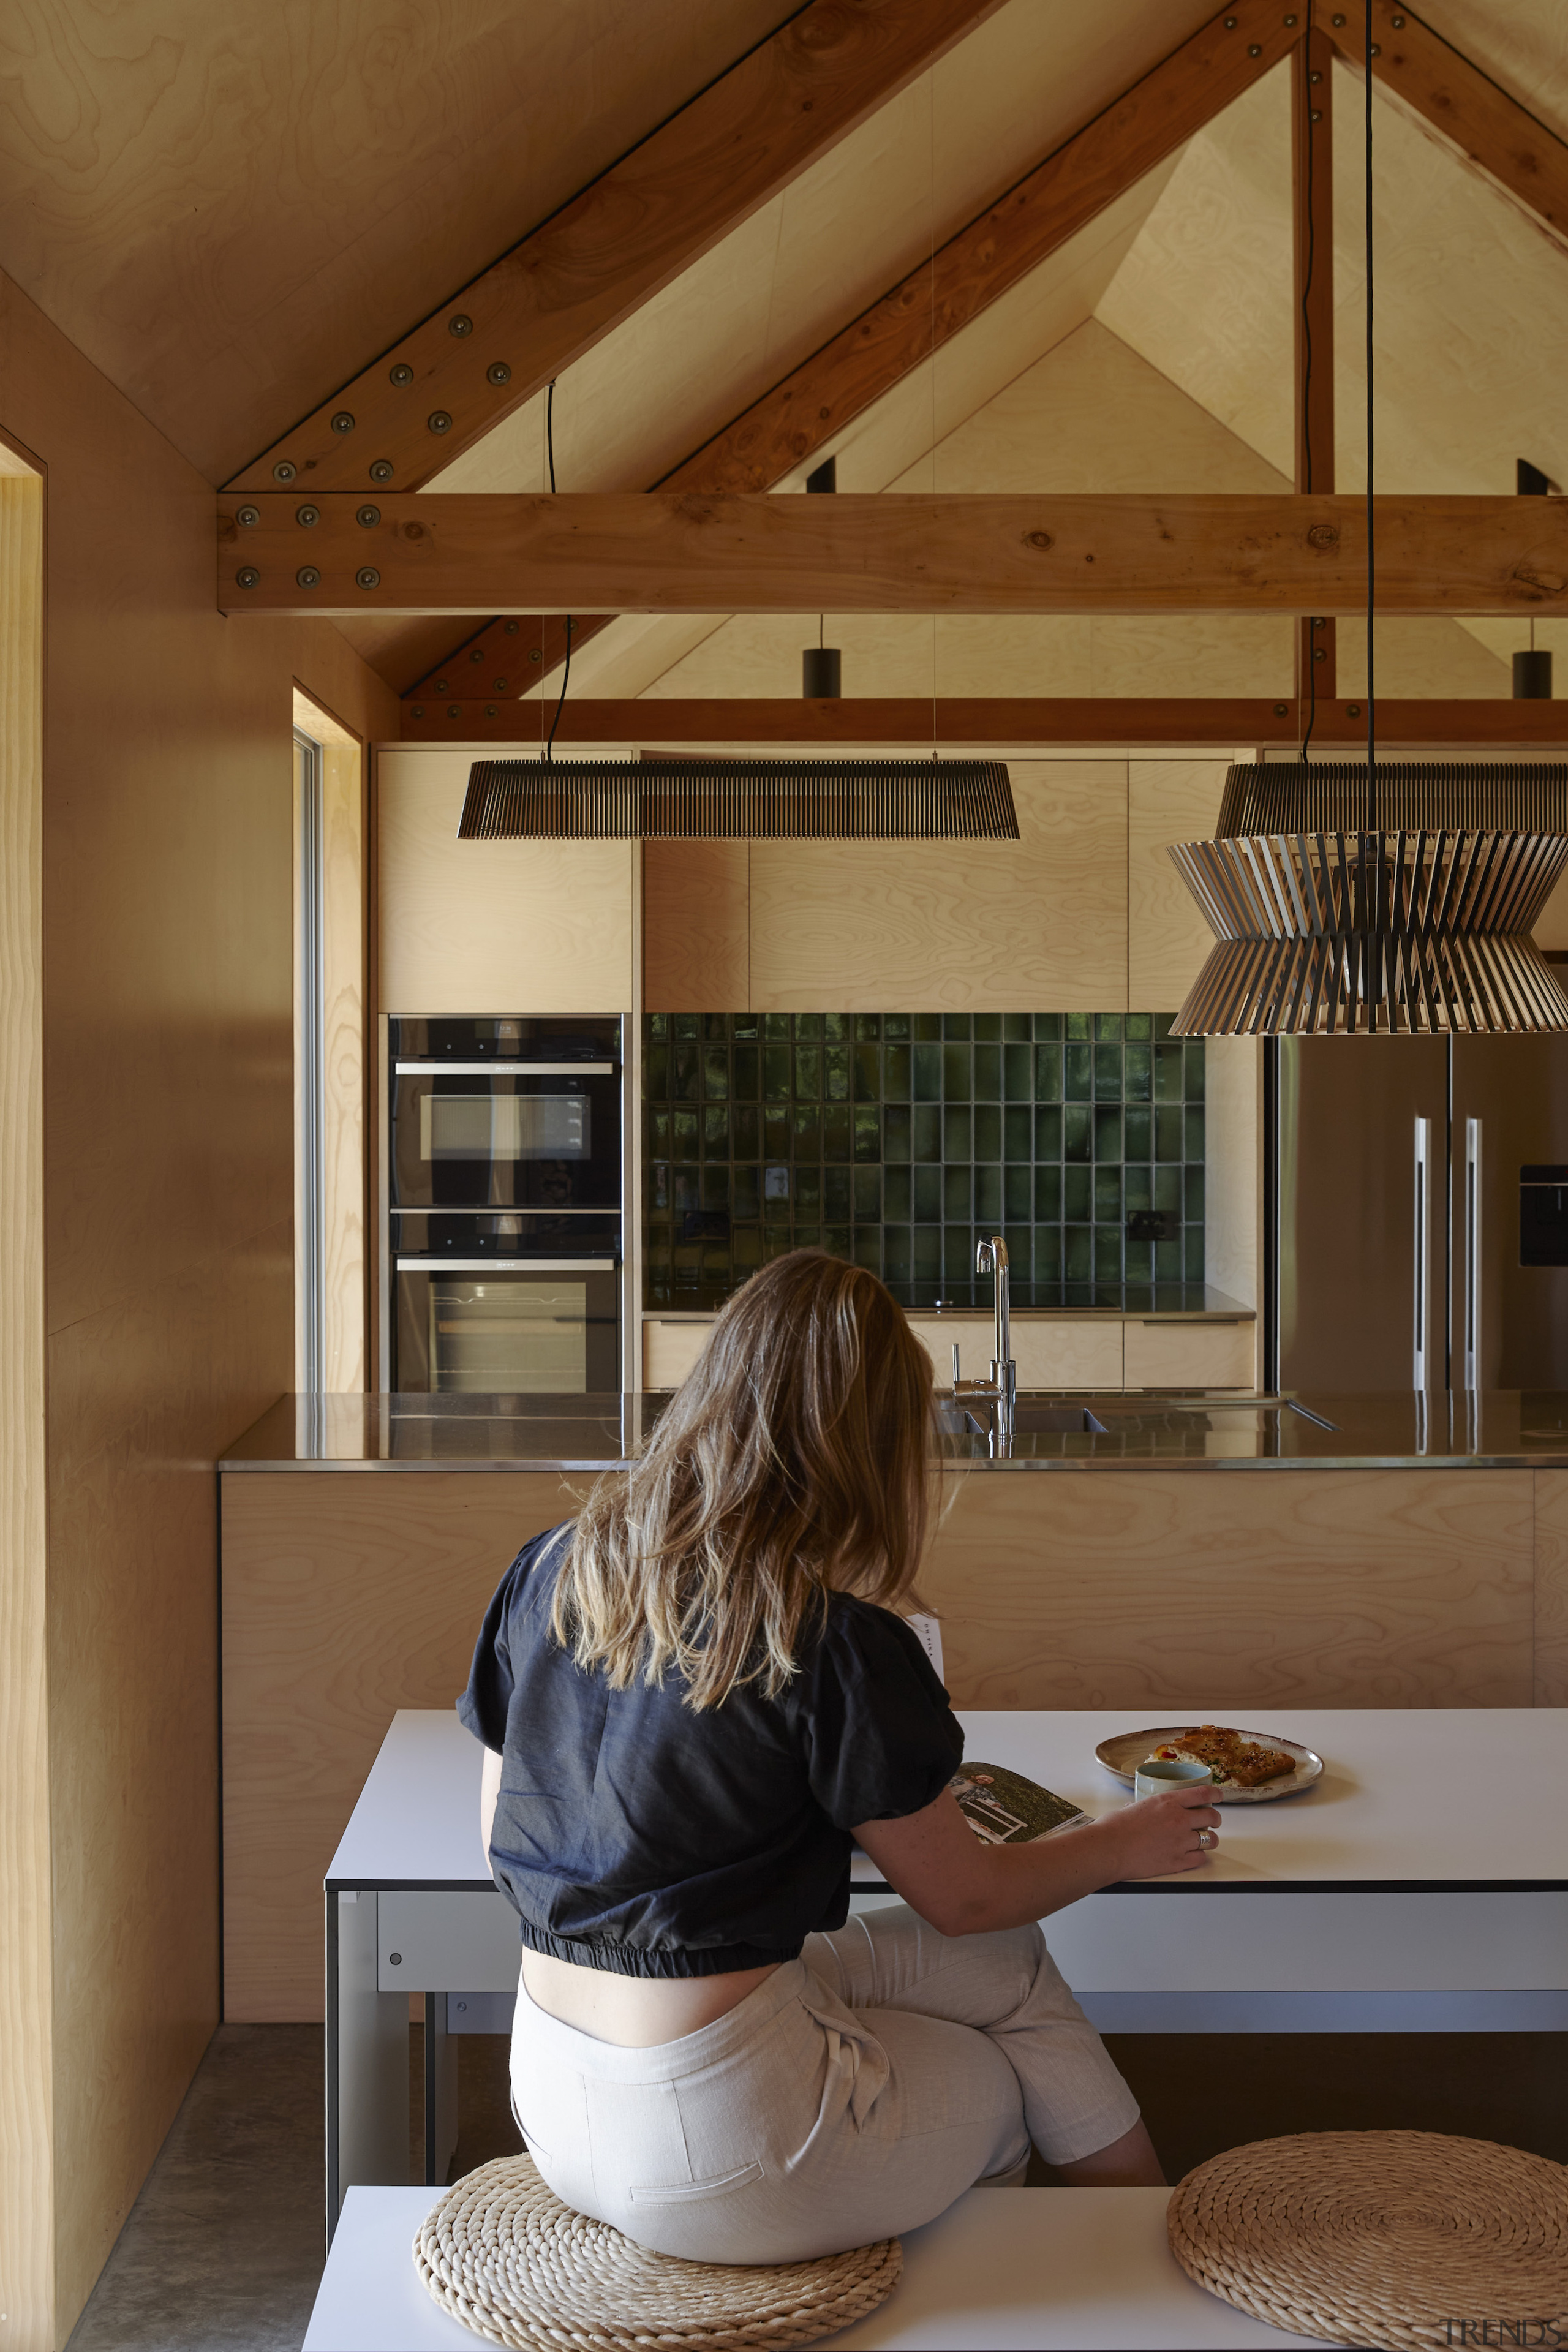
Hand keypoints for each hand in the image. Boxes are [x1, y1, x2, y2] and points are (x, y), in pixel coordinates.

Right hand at [1104, 1784, 1221, 1877]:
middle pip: (1211, 1817)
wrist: (1109, 1849)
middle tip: (1212, 1821)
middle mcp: (1179, 1820)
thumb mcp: (1134, 1807)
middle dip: (1215, 1819)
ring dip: (1209, 1839)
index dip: (1215, 1793)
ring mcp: (1180, 1842)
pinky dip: (1199, 1856)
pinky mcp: (1177, 1862)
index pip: (1202, 1793)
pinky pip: (1200, 1858)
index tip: (1219, 1795)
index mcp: (1168, 1802)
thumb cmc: (1114, 1828)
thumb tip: (1142, 1810)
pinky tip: (1193, 1855)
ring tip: (1204, 1840)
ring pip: (1210, 1839)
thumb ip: (1147, 1808)